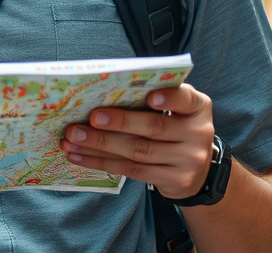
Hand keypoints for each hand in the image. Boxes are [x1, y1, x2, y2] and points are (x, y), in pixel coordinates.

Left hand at [60, 83, 215, 199]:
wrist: (198, 170)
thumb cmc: (175, 127)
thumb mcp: (176, 109)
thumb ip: (154, 97)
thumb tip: (105, 92)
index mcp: (198, 107)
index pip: (185, 99)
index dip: (168, 98)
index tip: (149, 96)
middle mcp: (198, 133)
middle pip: (154, 128)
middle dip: (119, 122)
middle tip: (91, 118)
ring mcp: (189, 160)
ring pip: (138, 152)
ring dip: (101, 144)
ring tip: (73, 137)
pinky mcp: (174, 180)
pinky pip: (132, 171)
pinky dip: (102, 162)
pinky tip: (79, 155)